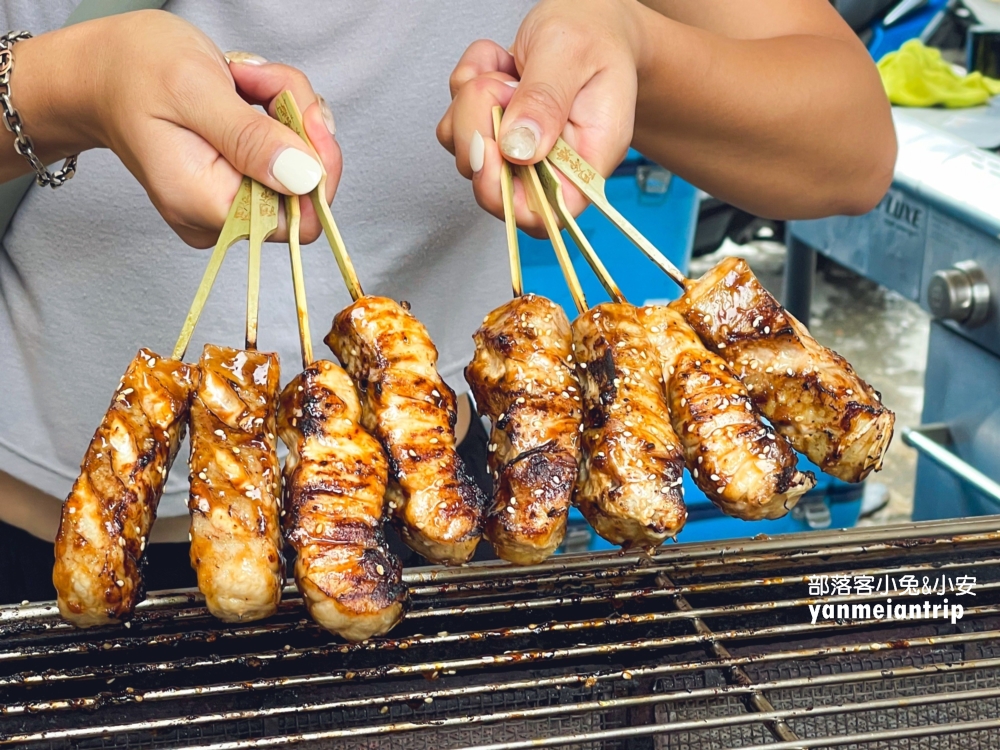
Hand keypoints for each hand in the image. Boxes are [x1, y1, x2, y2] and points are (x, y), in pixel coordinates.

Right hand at [11, 10, 339, 247]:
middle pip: (305, 190)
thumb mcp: (193, 89)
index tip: (303, 115)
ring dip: (288, 110)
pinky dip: (279, 113)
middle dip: (300, 126)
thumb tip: (305, 178)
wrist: (101, 70)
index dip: (317, 170)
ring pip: (301, 165)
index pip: (299, 221)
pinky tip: (247, 90)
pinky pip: (287, 154)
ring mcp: (230, 200)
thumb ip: (250, 137)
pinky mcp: (240, 180)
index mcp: (205, 204)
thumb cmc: (131, 71)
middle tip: (262, 81)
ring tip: (245, 78)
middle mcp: (220, 215)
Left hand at [437, 0, 643, 235]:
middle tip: (500, 86)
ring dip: (470, 102)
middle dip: (478, 131)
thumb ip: (545, 100)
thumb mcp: (572, 53)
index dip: (505, 197)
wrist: (590, 17)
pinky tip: (497, 64)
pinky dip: (466, 85)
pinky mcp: (493, 131)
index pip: (544, 215)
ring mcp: (517, 152)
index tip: (488, 150)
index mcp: (586, 161)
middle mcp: (551, 165)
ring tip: (506, 71)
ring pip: (465, 151)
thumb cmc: (593, 34)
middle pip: (493, 187)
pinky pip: (456, 122)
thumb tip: (519, 150)